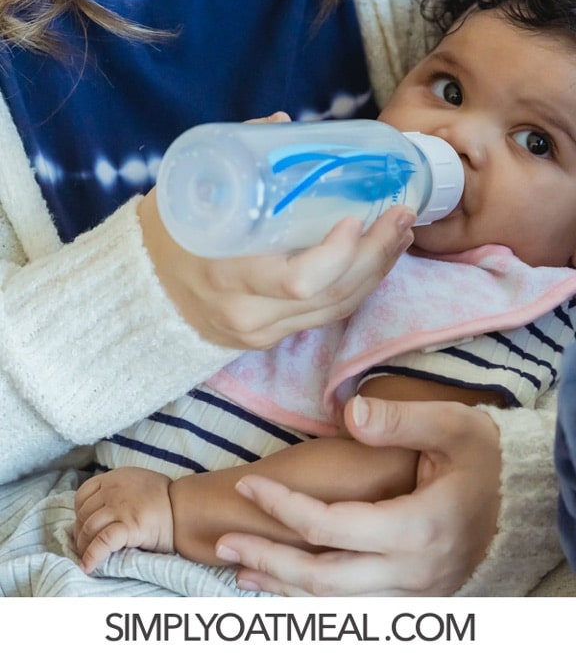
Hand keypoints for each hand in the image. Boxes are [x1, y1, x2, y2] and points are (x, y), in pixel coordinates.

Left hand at [74, 467, 173, 572]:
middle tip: (85, 547)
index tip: (84, 527)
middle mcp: (114, 490)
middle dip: (80, 533)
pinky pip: (102, 542)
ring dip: (84, 546)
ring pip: (89, 528)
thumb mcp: (137, 483)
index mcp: (115, 478)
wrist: (185, 509)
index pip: (83, 494)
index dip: (79, 513)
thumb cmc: (163, 500)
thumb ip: (117, 490)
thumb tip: (99, 510)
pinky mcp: (129, 526)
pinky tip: (88, 566)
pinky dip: (92, 556)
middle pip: (83, 514)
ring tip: (87, 558)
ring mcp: (120, 507)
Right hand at [140, 109, 414, 349]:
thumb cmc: (170, 231)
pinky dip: (358, 285)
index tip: (356, 218)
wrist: (140, 290)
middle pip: (330, 295)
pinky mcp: (270, 339)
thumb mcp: (190, 188)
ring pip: (337, 308)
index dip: (338, 254)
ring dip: (377, 270)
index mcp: (226, 272)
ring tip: (401, 232)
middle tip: (401, 213)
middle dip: (375, 254)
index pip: (298, 280)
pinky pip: (326, 315)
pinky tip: (377, 258)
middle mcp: (247, 311)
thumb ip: (237, 155)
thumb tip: (283, 124)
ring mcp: (261, 330)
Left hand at [216, 396, 500, 595]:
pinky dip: (316, 604)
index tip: (250, 484)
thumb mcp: (450, 424)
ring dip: (285, 590)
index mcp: (417, 528)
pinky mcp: (415, 599)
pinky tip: (287, 590)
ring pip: (336, 605)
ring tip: (241, 571)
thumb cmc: (484, 458)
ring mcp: (415, 593)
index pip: (331, 526)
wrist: (522, 501)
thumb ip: (398, 418)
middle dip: (269, 560)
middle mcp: (413, 571)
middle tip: (225, 543)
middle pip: (324, 579)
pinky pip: (356, 610)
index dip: (283, 506)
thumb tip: (348, 412)